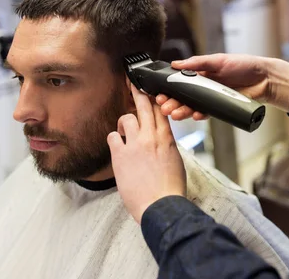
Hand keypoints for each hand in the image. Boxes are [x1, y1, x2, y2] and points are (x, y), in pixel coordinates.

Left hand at [107, 83, 186, 222]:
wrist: (161, 205)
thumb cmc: (171, 188)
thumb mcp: (176, 161)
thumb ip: (167, 146)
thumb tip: (161, 141)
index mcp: (167, 139)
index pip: (160, 111)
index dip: (154, 98)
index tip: (149, 92)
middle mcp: (151, 137)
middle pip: (144, 106)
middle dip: (137, 93)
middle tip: (131, 84)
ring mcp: (135, 144)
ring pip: (126, 118)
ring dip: (125, 123)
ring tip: (125, 132)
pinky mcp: (121, 155)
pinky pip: (112, 136)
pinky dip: (114, 138)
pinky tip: (118, 146)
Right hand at [157, 53, 288, 120]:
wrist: (265, 79)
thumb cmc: (244, 66)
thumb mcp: (219, 60)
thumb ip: (198, 63)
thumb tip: (175, 63)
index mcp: (200, 74)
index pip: (179, 82)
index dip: (168, 89)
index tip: (159, 94)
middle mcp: (203, 87)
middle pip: (183, 97)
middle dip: (172, 103)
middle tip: (164, 107)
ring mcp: (211, 99)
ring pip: (192, 107)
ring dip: (183, 111)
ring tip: (175, 114)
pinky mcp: (220, 108)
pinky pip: (207, 113)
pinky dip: (200, 115)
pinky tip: (195, 115)